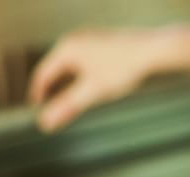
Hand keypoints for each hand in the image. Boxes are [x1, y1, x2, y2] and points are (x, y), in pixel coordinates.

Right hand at [29, 28, 153, 131]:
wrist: (152, 51)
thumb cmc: (123, 68)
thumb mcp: (93, 91)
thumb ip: (68, 106)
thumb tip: (46, 122)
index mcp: (67, 49)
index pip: (43, 74)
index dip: (38, 94)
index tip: (37, 109)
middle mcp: (75, 40)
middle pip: (56, 69)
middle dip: (54, 90)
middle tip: (52, 108)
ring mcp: (90, 40)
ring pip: (72, 66)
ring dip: (68, 84)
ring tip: (70, 101)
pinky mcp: (104, 43)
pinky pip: (85, 62)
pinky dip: (82, 77)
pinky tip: (92, 87)